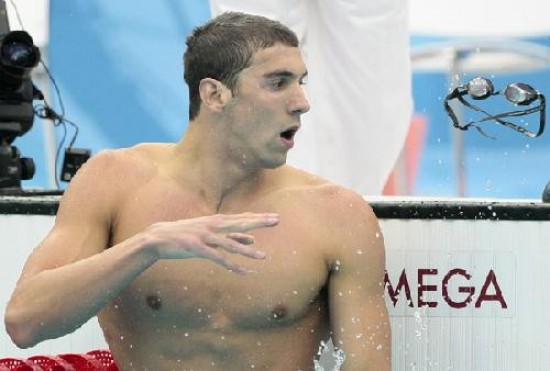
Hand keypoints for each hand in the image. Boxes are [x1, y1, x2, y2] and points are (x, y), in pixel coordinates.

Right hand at [143, 212, 278, 272]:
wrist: (159, 237)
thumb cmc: (187, 234)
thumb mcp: (211, 232)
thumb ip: (231, 236)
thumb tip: (253, 239)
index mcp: (216, 221)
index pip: (242, 218)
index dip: (259, 218)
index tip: (275, 218)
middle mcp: (212, 226)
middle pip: (240, 224)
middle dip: (259, 223)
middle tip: (276, 221)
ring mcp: (205, 237)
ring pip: (230, 244)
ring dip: (247, 251)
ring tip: (263, 256)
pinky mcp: (197, 249)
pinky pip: (217, 259)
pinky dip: (231, 265)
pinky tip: (243, 272)